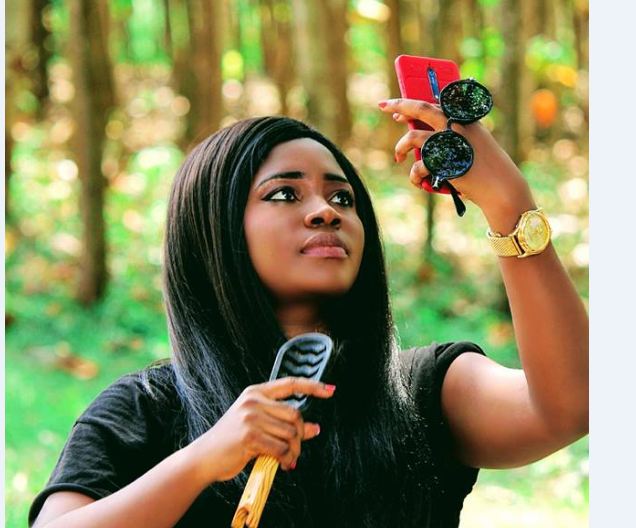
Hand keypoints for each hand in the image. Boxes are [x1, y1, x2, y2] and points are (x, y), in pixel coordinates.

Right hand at [186, 377, 334, 483]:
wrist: (204, 457)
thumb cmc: (232, 442)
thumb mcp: (258, 427)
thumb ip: (284, 424)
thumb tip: (315, 428)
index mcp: (255, 392)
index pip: (290, 383)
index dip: (312, 386)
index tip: (330, 390)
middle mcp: (253, 401)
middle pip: (295, 414)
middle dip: (300, 436)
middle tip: (296, 452)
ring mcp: (250, 417)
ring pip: (290, 433)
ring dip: (294, 451)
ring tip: (289, 460)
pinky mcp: (249, 435)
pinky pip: (280, 448)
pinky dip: (286, 459)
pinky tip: (284, 464)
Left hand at [378, 98, 534, 215]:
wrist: (500, 187)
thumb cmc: (485, 167)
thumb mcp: (472, 143)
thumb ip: (452, 134)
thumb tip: (419, 135)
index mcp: (464, 117)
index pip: (434, 102)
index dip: (413, 102)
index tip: (397, 106)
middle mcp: (455, 124)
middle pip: (420, 108)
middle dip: (398, 104)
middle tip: (382, 105)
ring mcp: (449, 142)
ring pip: (412, 137)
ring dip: (400, 148)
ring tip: (398, 157)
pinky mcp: (444, 161)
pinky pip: (418, 166)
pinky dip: (414, 175)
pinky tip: (418, 182)